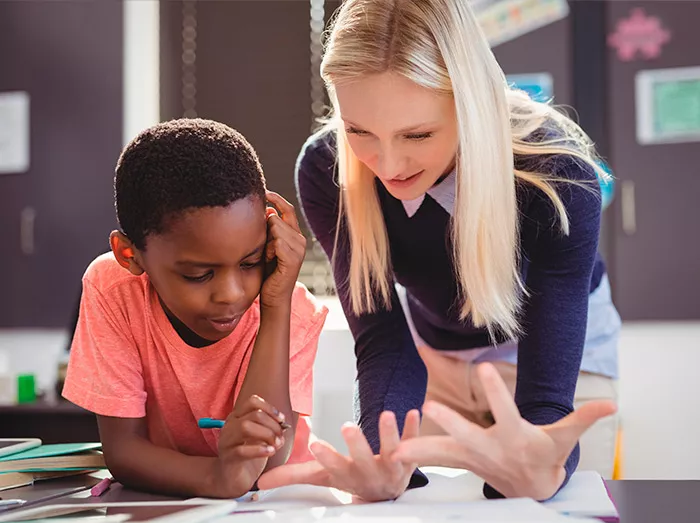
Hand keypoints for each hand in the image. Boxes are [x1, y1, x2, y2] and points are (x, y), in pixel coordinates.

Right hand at [214, 395, 286, 496]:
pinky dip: (259, 450)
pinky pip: (242, 450)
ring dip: (267, 435)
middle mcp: (230, 426)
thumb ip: (271, 429)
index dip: (270, 408)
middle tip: (281, 438)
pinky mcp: (228, 458)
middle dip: (273, 425)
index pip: (252, 401)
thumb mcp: (261, 438)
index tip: (282, 420)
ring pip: (246, 427)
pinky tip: (270, 452)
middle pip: (254, 414)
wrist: (233, 480)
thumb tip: (284, 427)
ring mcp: (226, 441)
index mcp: (237, 417)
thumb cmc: (249, 456)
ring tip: (276, 445)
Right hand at [258, 410, 420, 501]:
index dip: (326, 457)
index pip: (333, 468)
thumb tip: (260, 484)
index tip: (316, 445)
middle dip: (356, 444)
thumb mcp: (323, 477)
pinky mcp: (410, 457)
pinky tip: (414, 412)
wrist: (386, 492)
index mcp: (346, 475)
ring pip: (391, 450)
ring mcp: (391, 466)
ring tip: (386, 414)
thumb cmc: (351, 478)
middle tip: (348, 426)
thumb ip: (294, 476)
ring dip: (389, 433)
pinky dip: (414, 428)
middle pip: (362, 459)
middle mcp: (369, 473)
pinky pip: (414, 442)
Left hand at [261, 191, 305, 308]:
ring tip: (267, 256)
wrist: (273, 296)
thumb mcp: (267, 246)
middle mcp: (300, 240)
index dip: (276, 199)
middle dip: (265, 230)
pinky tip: (269, 260)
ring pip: (276, 228)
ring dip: (266, 241)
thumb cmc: (268, 272)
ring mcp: (299, 249)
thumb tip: (267, 210)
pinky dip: (269, 250)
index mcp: (295, 235)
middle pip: (276, 217)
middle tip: (265, 249)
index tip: (264, 192)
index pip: (288, 209)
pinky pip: (277, 242)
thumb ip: (269, 229)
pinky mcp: (293, 259)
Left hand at [392, 363, 616, 500]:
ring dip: (422, 448)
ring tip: (397, 448)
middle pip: (468, 435)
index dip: (497, 391)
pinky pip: (437, 458)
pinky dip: (418, 454)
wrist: (531, 489)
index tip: (487, 368)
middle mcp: (490, 449)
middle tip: (429, 405)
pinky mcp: (461, 461)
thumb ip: (583, 418)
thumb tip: (612, 405)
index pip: (506, 411)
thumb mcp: (565, 438)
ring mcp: (473, 458)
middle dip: (449, 422)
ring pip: (445, 453)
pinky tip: (395, 451)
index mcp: (515, 438)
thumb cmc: (547, 458)